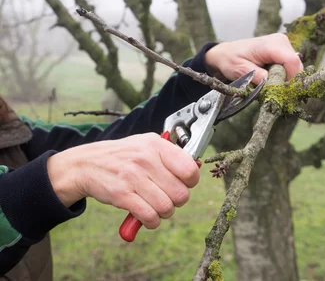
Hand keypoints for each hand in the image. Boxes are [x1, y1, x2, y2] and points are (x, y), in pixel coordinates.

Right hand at [47, 133, 198, 228]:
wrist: (87, 164)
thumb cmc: (122, 156)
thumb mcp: (146, 144)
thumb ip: (170, 154)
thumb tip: (195, 169)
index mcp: (156, 145)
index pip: (190, 170)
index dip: (190, 182)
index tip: (182, 183)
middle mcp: (146, 159)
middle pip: (181, 194)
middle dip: (177, 201)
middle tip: (167, 197)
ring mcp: (133, 177)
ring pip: (167, 208)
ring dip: (164, 213)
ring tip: (156, 206)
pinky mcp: (122, 195)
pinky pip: (149, 216)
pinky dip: (152, 221)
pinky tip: (147, 215)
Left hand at [205, 33, 303, 83]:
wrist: (226, 53)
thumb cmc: (231, 60)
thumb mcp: (242, 71)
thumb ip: (259, 78)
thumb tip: (274, 87)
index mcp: (271, 44)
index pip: (293, 62)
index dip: (290, 80)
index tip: (279, 91)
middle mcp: (281, 41)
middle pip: (296, 67)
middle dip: (286, 81)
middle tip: (271, 90)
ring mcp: (284, 45)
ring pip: (294, 68)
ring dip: (284, 79)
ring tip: (268, 83)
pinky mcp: (283, 51)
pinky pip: (290, 67)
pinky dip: (282, 76)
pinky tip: (270, 78)